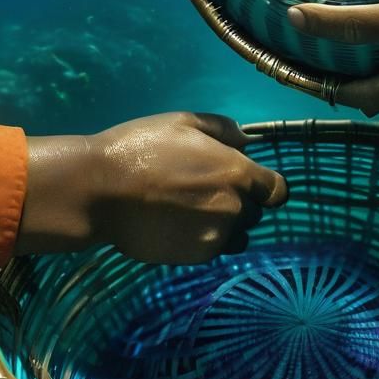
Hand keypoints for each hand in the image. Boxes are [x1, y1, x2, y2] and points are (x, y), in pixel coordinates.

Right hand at [16, 112, 288, 263]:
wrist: (100, 191)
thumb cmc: (142, 147)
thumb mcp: (184, 122)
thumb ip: (223, 129)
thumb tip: (246, 141)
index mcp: (238, 172)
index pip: (278, 190)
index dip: (267, 186)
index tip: (251, 183)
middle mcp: (235, 208)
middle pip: (255, 212)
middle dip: (240, 202)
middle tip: (205, 191)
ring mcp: (216, 236)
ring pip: (237, 234)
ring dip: (225, 225)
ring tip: (191, 211)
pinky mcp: (195, 257)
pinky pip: (213, 249)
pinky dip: (203, 239)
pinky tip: (176, 224)